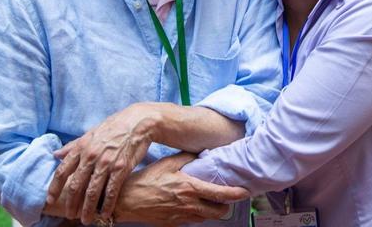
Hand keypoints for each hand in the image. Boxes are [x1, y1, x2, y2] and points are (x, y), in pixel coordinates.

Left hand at [46, 103, 157, 224]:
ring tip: (86, 220)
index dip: (54, 187)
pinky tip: (105, 214)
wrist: (138, 122)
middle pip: (76, 186)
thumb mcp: (91, 133)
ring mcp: (106, 163)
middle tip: (70, 215)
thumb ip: (73, 145)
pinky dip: (107, 205)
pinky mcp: (121, 168)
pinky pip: (111, 191)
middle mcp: (91, 156)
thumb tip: (55, 154)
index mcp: (82, 147)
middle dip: (71, 204)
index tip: (50, 199)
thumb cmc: (114, 127)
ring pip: (92, 192)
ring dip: (88, 209)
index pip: (62, 170)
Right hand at [114, 153, 249, 226]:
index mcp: (189, 187)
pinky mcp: (174, 224)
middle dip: (224, 206)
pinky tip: (191, 204)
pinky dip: (197, 214)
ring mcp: (181, 217)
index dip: (235, 194)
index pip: (219, 194)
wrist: (127, 200)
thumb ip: (186, 158)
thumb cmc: (146, 179)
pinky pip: (192, 221)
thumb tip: (201, 153)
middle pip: (218, 212)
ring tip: (208, 200)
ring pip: (206, 218)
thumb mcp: (167, 163)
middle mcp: (188, 205)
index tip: (244, 192)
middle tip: (225, 197)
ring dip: (210, 210)